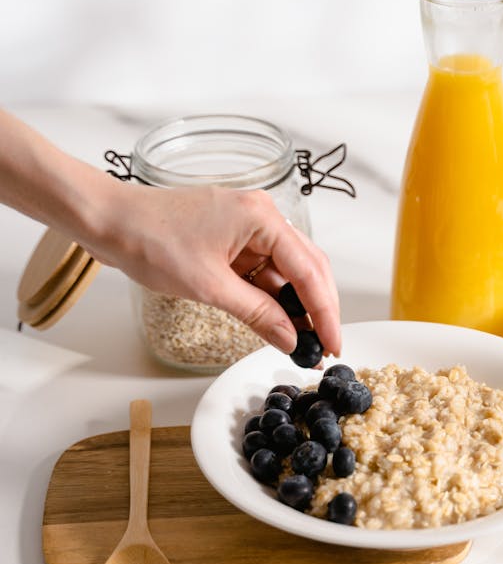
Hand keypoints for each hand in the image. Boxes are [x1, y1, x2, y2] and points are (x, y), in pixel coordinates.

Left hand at [91, 183, 340, 356]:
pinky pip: (262, 270)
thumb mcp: (210, 287)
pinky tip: (276, 323)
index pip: (309, 270)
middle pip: (307, 267)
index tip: (333, 343)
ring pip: (285, 271)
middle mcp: (261, 216)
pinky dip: (270, 297)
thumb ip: (257, 313)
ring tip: (303, 342)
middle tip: (324, 347)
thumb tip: (291, 338)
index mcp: (262, 217)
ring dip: (294, 306)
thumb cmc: (150, 240)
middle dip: (318, 309)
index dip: (325, 312)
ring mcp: (246, 227)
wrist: (108, 221)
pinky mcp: (231, 239)